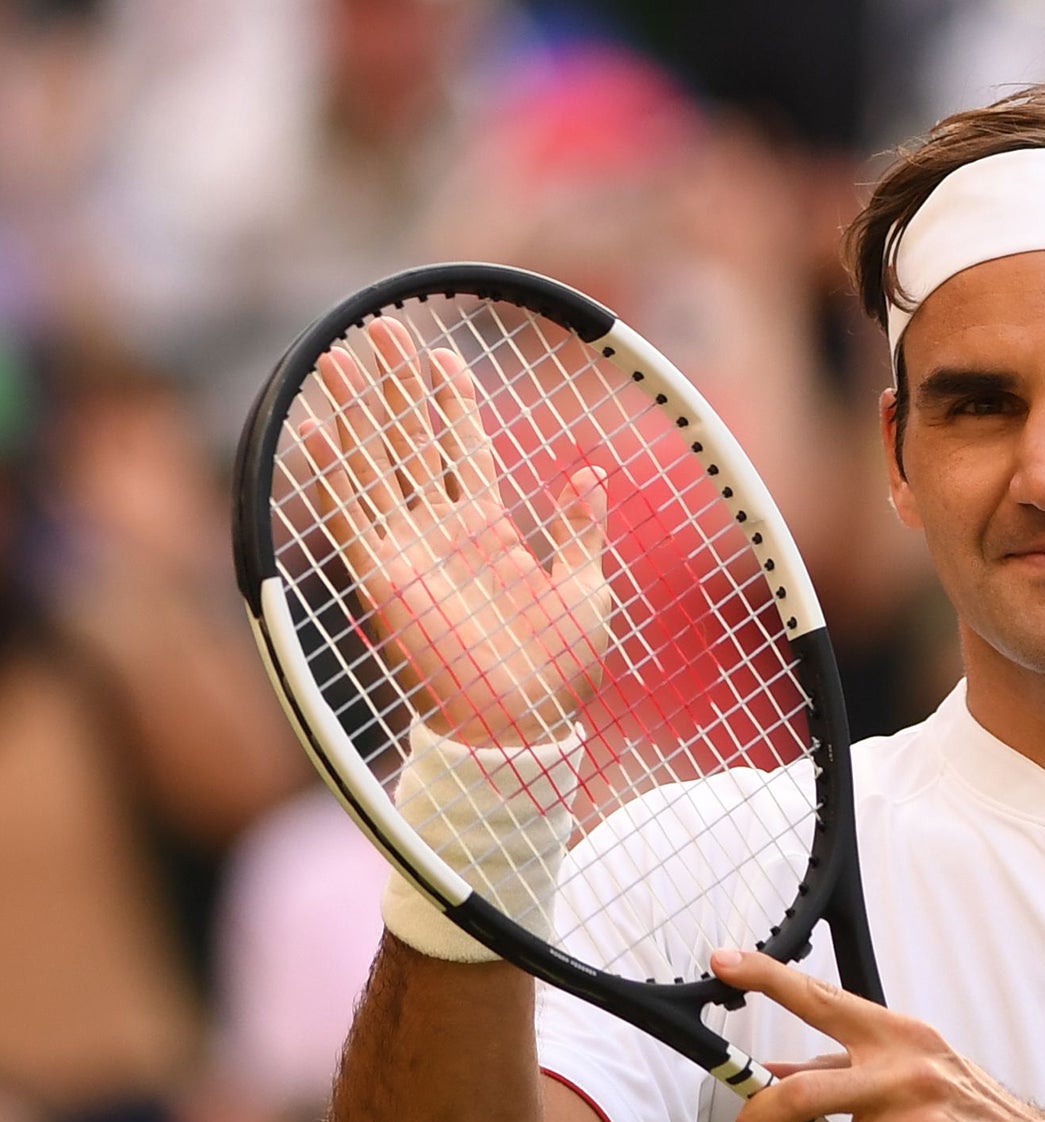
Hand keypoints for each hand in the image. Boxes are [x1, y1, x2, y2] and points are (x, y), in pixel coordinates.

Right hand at [298, 316, 610, 746]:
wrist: (523, 728)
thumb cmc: (559, 672)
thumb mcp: (584, 591)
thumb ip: (577, 532)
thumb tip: (588, 474)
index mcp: (489, 532)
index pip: (463, 451)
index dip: (453, 404)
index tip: (445, 357)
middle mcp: (442, 534)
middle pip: (411, 443)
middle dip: (397, 387)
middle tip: (383, 330)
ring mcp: (409, 553)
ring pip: (376, 465)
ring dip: (358, 412)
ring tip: (341, 357)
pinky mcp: (383, 578)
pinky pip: (350, 514)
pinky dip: (333, 470)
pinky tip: (316, 426)